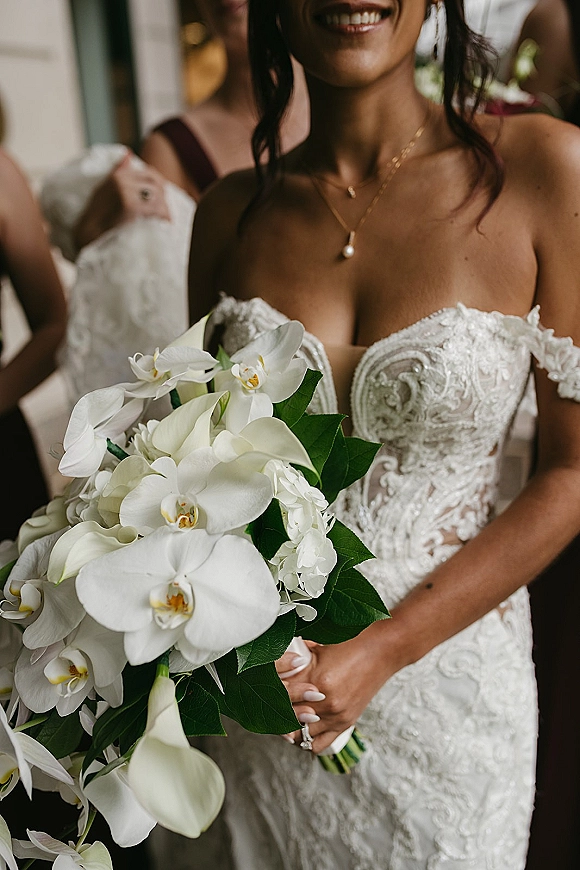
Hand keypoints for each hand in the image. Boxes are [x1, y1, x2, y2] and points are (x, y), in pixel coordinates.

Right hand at [73, 153, 170, 249]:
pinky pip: (157, 210)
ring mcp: (127, 194)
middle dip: (164, 198)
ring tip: (163, 221)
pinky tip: (163, 225)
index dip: (160, 186)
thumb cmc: (95, 217)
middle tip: (164, 212)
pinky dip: (163, 218)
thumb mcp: (102, 190)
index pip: (150, 174)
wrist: (88, 237)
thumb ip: (117, 172)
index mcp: (117, 176)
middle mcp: (123, 181)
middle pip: (157, 185)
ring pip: (159, 197)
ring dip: (164, 210)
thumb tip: (128, 153)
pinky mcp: (132, 208)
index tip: (162, 198)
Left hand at [277, 625, 399, 753]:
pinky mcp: (346, 723)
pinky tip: (300, 731)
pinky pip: (319, 743)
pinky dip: (306, 740)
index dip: (269, 695)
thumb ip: (297, 658)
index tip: (262, 693)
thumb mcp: (319, 646)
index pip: (281, 695)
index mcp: (315, 678)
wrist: (382, 650)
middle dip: (275, 713)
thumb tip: (277, 662)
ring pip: (301, 733)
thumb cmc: (353, 643)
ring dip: (290, 728)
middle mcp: (325, 700)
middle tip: (266, 708)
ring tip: (282, 719)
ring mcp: (336, 714)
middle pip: (288, 717)